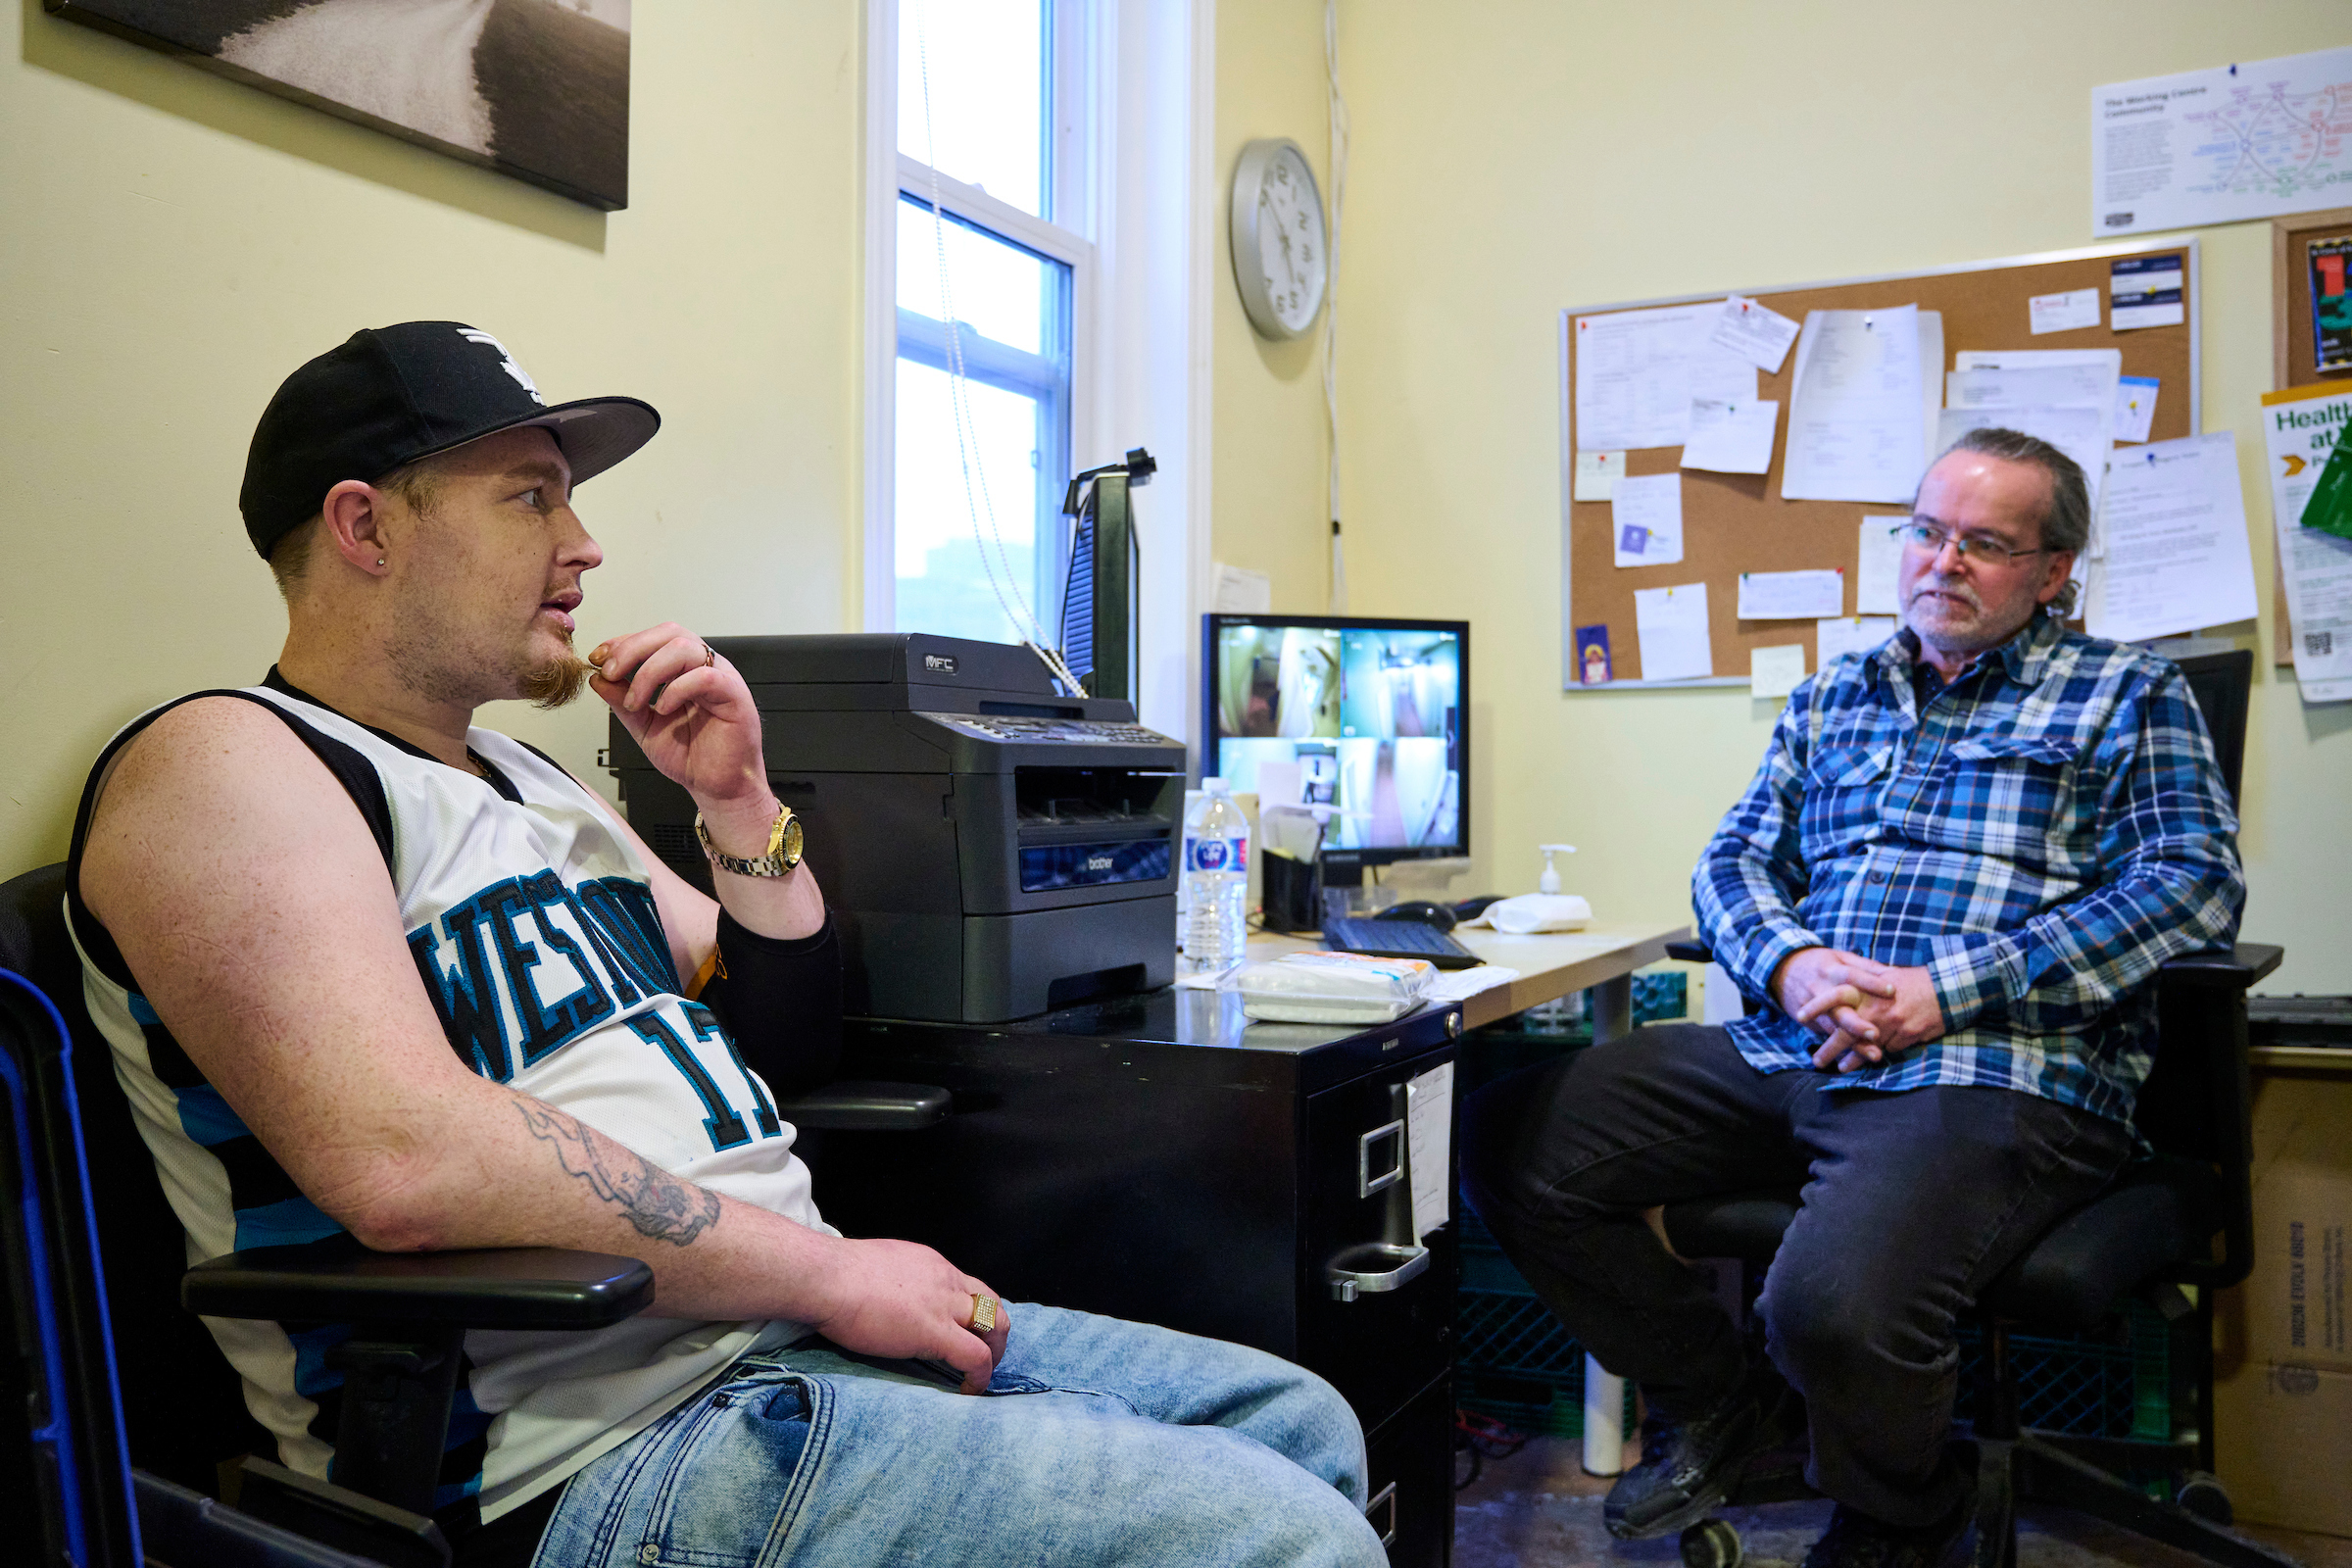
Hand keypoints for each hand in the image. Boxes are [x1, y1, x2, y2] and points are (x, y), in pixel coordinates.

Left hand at [589, 626, 769, 824]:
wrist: (716, 786)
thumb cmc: (690, 755)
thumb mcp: (644, 726)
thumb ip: (623, 702)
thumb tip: (597, 678)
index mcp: (684, 669)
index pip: (654, 638)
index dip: (623, 643)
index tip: (598, 659)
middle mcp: (704, 667)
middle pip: (669, 633)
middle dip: (632, 649)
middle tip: (611, 673)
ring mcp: (721, 678)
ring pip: (684, 649)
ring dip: (649, 672)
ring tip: (636, 701)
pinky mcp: (735, 695)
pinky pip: (706, 677)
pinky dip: (677, 689)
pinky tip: (664, 708)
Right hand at [807, 1236, 1011, 1395]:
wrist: (828, 1278)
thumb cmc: (836, 1274)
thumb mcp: (878, 1268)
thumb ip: (894, 1284)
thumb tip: (886, 1299)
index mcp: (931, 1266)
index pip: (968, 1286)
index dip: (972, 1312)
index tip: (963, 1332)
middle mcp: (946, 1281)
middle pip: (992, 1302)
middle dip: (995, 1332)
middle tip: (982, 1354)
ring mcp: (944, 1306)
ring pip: (996, 1325)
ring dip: (994, 1352)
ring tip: (980, 1375)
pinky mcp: (935, 1333)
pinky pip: (976, 1357)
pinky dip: (980, 1376)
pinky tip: (969, 1390)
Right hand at [1771, 947, 1896, 1045]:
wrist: (1782, 969)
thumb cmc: (1821, 963)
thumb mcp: (1840, 957)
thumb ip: (1866, 966)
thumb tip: (1895, 973)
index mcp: (1832, 970)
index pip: (1852, 976)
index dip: (1871, 983)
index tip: (1892, 991)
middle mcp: (1821, 989)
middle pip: (1838, 1007)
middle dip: (1856, 1022)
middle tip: (1875, 1034)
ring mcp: (1812, 1007)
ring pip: (1834, 1027)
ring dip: (1853, 1044)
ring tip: (1874, 1055)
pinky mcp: (1808, 1021)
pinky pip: (1827, 1036)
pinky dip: (1843, 1049)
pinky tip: (1859, 1062)